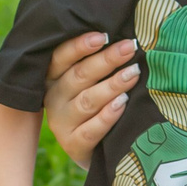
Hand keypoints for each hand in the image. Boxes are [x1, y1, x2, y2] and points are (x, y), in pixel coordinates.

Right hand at [41, 31, 139, 167]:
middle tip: (129, 48)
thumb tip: (124, 38)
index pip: (61, 57)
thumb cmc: (96, 105)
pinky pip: (91, 129)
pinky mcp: (73, 144)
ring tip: (133, 73)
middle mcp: (53, 98)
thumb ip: (97, 63)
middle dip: (106, 60)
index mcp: (53, 78)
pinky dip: (108, 115)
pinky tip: (123, 103)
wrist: (95, 150)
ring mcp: (61, 122)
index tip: (104, 36)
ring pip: (87, 101)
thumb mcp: (90, 82)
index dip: (80, 46)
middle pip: (79, 76)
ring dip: (111, 85)